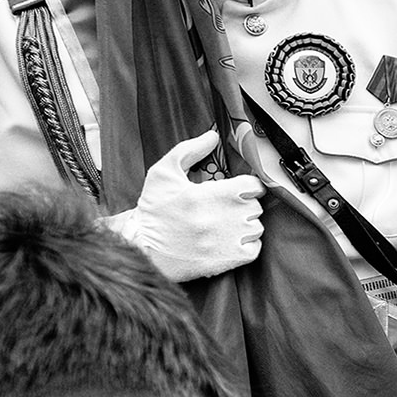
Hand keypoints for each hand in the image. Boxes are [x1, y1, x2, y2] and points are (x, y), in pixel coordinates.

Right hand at [122, 131, 262, 280]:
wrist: (140, 246)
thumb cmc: (153, 209)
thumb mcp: (164, 172)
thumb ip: (190, 150)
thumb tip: (212, 136)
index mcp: (213, 194)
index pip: (253, 185)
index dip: (246, 186)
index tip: (237, 190)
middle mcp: (225, 217)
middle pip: (255, 207)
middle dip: (243, 205)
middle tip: (225, 208)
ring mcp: (229, 240)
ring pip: (256, 228)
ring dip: (245, 225)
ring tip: (225, 225)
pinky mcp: (229, 260)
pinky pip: (254, 249)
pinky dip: (247, 245)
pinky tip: (229, 241)